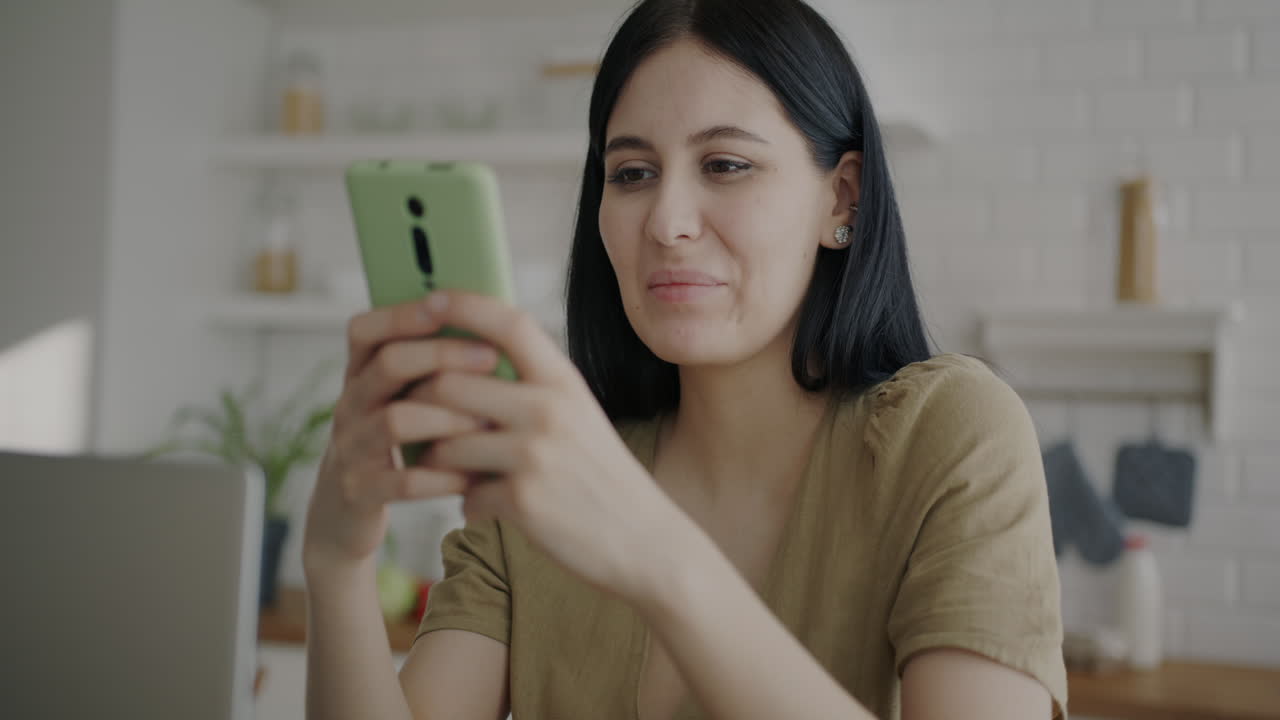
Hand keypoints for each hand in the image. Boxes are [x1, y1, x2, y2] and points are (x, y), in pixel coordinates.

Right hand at [301, 297, 504, 577]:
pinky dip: (443, 476)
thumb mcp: (401, 402)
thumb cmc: (393, 449)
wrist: (345, 517)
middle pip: (388, 365)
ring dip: (449, 417)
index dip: (402, 314)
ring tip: (489, 421)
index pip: (366, 330)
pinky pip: (402, 480)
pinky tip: (473, 474)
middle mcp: (350, 406)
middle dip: (442, 356)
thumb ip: (431, 372)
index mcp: (361, 376)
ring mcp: (350, 449)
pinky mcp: (359, 492)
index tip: (444, 303)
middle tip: (491, 359)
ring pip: (396, 421)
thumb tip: (492, 332)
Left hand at [415, 290, 682, 604]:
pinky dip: (469, 504)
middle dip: (423, 406)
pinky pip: (464, 495)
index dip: (465, 305)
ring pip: (445, 445)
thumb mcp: (578, 416)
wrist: (644, 541)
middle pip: (449, 384)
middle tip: (419, 421)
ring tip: (453, 472)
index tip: (432, 298)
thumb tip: (463, 366)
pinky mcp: (523, 500)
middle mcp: (549, 409)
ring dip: (438, 463)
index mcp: (564, 381)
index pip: (509, 322)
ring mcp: (534, 455)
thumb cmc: (602, 476)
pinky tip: (487, 507)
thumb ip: (533, 389)